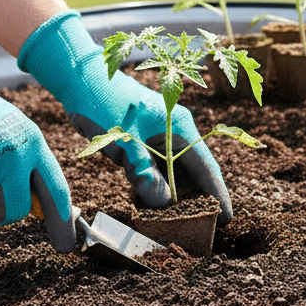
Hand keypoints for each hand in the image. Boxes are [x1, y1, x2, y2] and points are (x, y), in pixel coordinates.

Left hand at [18, 11, 232, 222]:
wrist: (79, 77)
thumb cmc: (103, 103)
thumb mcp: (124, 141)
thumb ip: (144, 173)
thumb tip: (164, 203)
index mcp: (180, 127)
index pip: (207, 167)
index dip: (217, 194)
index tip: (226, 220)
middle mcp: (176, 132)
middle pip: (193, 173)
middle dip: (193, 199)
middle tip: (195, 228)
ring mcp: (161, 136)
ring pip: (173, 173)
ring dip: (170, 193)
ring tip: (170, 219)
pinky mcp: (145, 141)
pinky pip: (157, 168)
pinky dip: (154, 184)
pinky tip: (146, 199)